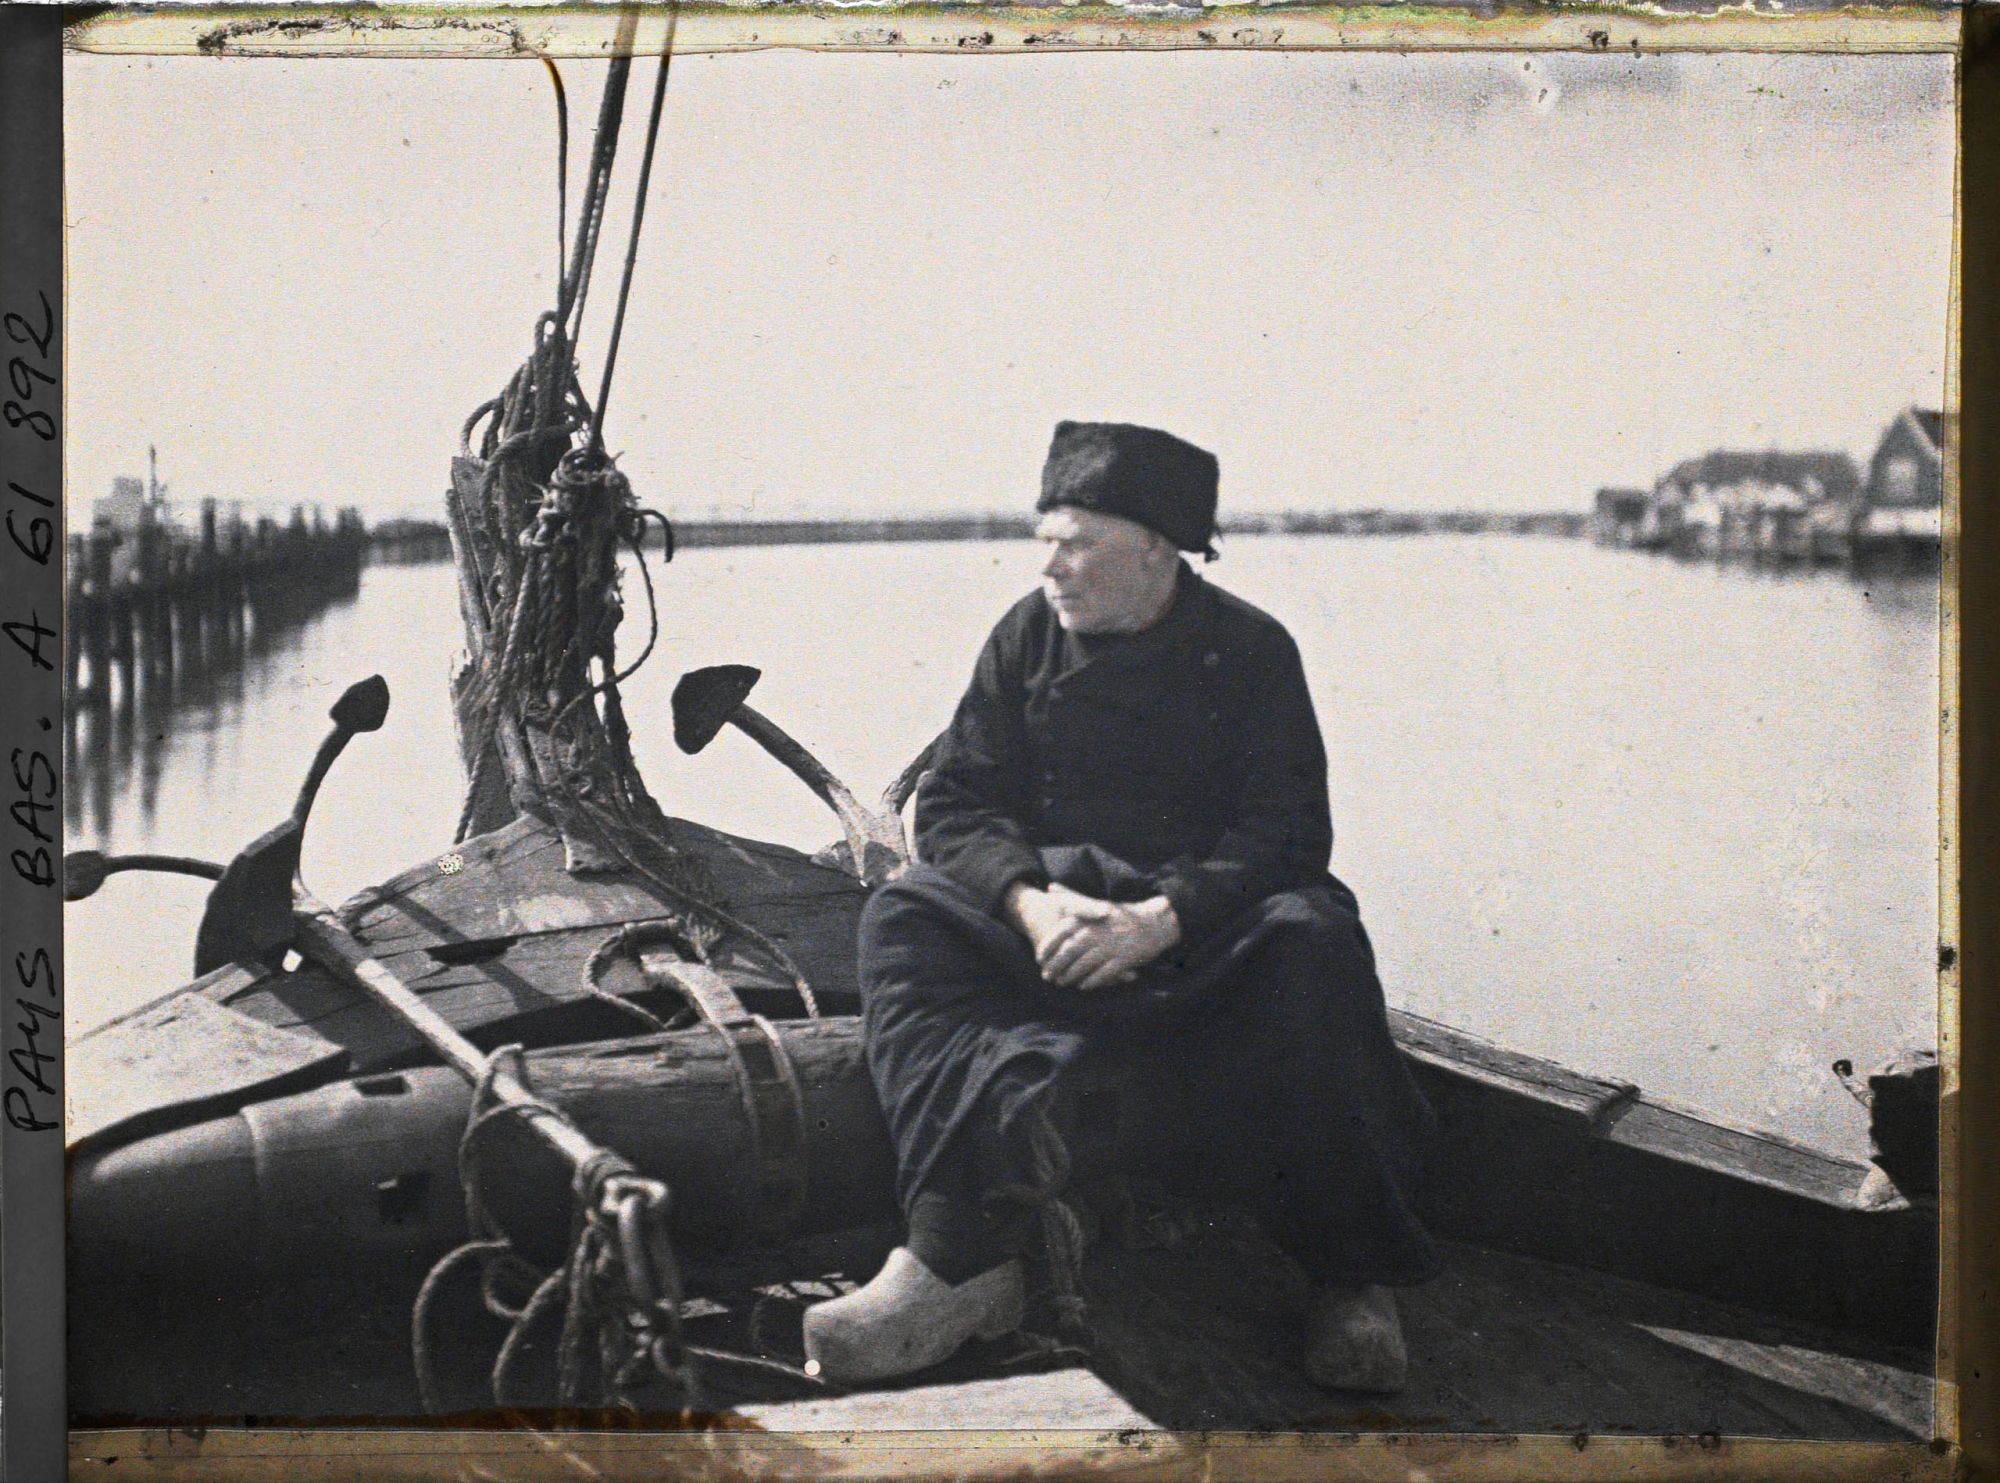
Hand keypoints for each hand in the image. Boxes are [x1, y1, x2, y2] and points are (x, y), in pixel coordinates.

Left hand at [1015, 889, 1180, 991]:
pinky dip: (1092, 981)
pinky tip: (1083, 986)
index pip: (1061, 933)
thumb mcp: (1096, 903)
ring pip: (1084, 965)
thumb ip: (1072, 897)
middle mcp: (1098, 931)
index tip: (1039, 958)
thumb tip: (1050, 887)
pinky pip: (1103, 974)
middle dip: (1055, 965)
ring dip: (1070, 976)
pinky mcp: (1124, 959)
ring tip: (1061, 982)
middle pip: (1069, 952)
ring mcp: (1111, 946)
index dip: (1047, 947)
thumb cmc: (1121, 915)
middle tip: (1046, 975)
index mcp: (1090, 918)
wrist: (1154, 923)